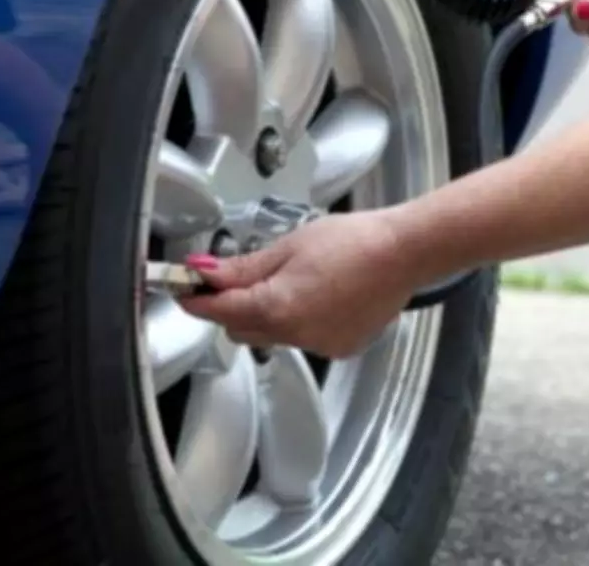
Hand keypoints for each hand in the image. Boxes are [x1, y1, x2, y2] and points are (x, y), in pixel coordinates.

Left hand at [180, 210, 415, 358]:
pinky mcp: (339, 348)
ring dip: (266, 314)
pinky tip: (318, 295)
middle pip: (241, 329)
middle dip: (231, 306)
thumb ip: (244, 267)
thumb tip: (205, 273)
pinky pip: (302, 339)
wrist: (403, 253)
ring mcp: (319, 346)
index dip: (196, 300)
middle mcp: (295, 336)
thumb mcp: (290, 245)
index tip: (185, 290)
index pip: (219, 311)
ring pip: (272, 336)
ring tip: (290, 279)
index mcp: (277, 308)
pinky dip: (298, 322)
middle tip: (234, 278)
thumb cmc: (353, 241)